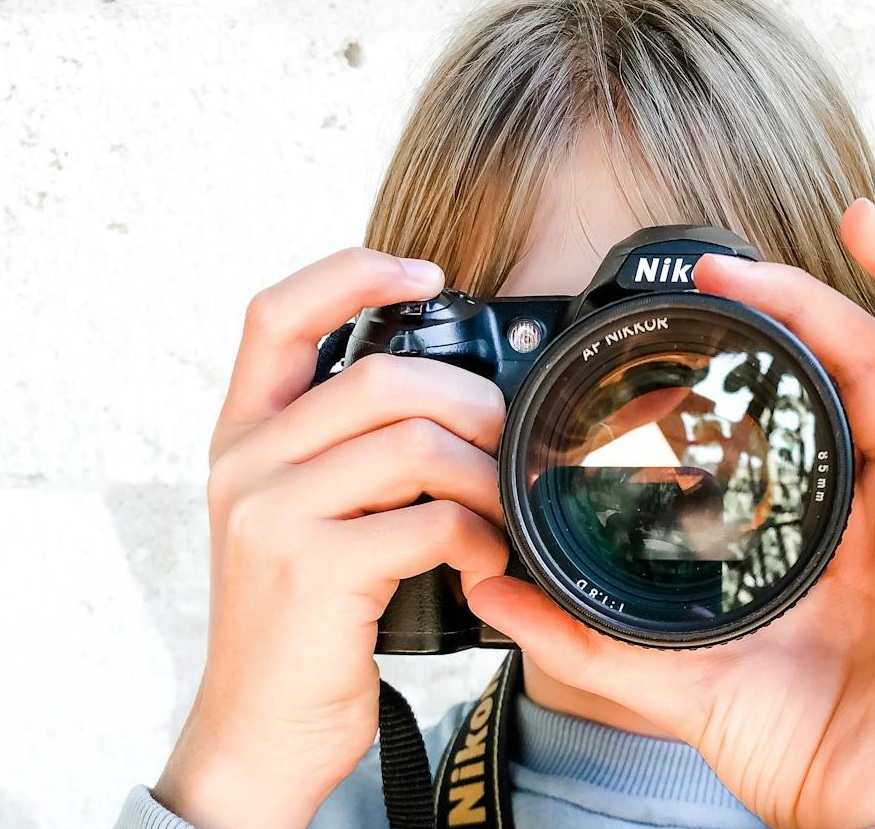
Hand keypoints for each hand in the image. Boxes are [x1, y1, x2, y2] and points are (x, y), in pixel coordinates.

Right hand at [153, 249, 510, 828]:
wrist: (260, 727)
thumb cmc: (304, 615)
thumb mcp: (299, 513)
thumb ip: (345, 450)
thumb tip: (454, 400)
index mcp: (241, 434)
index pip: (274, 312)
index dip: (351, 272)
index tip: (424, 273)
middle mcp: (244, 462)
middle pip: (380, 378)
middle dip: (471, 402)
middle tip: (507, 441)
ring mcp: (271, 514)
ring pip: (413, 443)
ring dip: (483, 476)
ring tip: (500, 511)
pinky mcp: (312, 570)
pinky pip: (428, 521)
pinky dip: (477, 539)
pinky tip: (482, 563)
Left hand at [466, 200, 874, 828]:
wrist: (859, 813)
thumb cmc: (792, 740)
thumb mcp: (671, 664)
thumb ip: (581, 624)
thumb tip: (490, 577)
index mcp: (830, 520)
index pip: (810, 401)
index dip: (766, 336)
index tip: (699, 294)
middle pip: (862, 366)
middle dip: (804, 300)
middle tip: (729, 260)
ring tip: (857, 222)